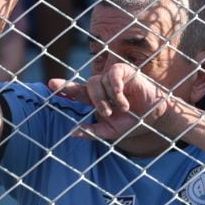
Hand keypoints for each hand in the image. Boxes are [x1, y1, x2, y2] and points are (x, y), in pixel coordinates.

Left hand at [48, 62, 176, 140]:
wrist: (154, 117)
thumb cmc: (132, 122)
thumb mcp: (110, 131)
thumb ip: (92, 132)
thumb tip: (72, 132)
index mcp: (97, 99)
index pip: (77, 91)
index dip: (64, 87)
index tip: (51, 84)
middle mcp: (103, 86)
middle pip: (87, 86)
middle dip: (96, 101)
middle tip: (108, 113)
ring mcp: (114, 78)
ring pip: (98, 80)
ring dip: (108, 97)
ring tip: (122, 107)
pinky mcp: (126, 71)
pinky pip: (113, 73)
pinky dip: (115, 86)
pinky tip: (122, 96)